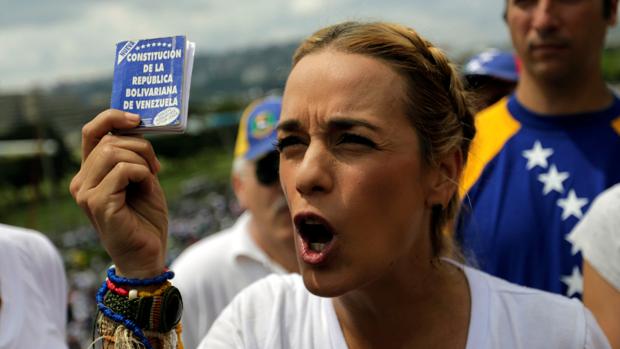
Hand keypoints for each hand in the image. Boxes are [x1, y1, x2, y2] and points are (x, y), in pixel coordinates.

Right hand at [70, 109, 167, 277]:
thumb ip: (134, 156)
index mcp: (90, 173)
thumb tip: (137, 127)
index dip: (112, 117)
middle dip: (141, 146)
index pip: (91, 132)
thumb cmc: (146, 219)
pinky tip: (148, 187)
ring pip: (115, 152)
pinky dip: (143, 173)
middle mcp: (81, 181)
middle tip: (156, 166)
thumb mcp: (143, 179)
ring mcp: (86, 192)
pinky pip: (124, 170)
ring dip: (143, 160)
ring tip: (152, 178)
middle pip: (110, 140)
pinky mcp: (97, 203)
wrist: (148, 254)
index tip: (137, 119)